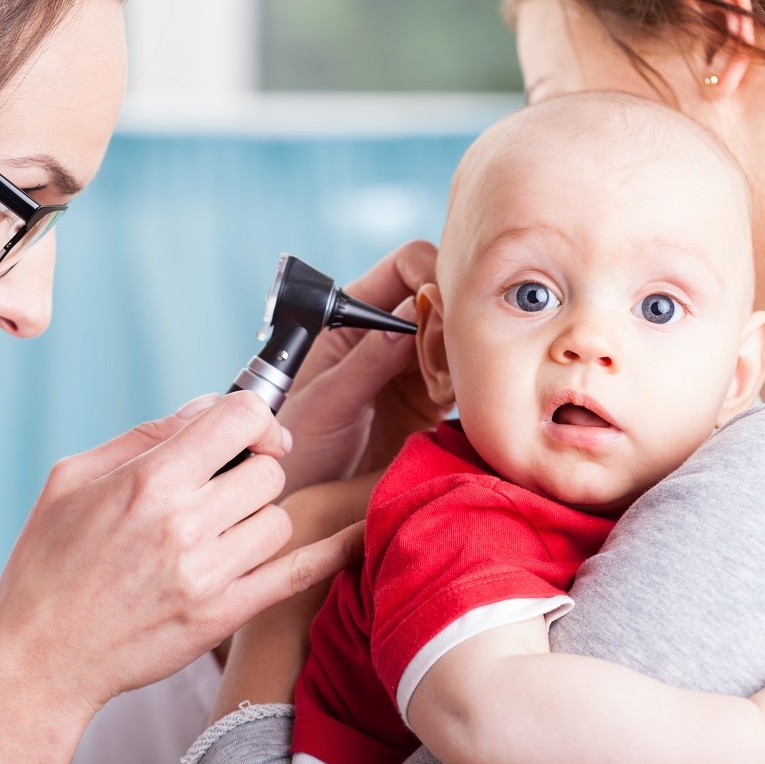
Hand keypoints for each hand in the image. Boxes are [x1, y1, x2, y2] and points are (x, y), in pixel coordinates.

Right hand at [0, 391, 363, 720]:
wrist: (39, 658)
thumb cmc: (48, 564)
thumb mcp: (73, 478)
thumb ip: (146, 435)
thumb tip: (207, 407)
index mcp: (149, 481)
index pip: (240, 417)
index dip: (250, 416)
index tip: (243, 430)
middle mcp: (185, 524)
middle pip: (268, 470)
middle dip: (253, 469)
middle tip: (226, 485)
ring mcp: (210, 574)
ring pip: (280, 518)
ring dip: (260, 516)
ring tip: (225, 528)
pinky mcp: (225, 616)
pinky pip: (300, 572)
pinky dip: (331, 550)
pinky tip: (351, 532)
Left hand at [277, 241, 448, 494]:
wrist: (298, 497)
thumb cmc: (294, 446)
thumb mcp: (327, 401)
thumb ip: (369, 359)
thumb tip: (413, 310)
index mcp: (349, 315)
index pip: (404, 266)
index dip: (430, 275)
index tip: (444, 307)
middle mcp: (383, 332)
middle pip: (439, 296)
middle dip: (455, 315)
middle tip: (455, 352)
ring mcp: (409, 365)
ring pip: (457, 336)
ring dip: (463, 353)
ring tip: (451, 384)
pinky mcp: (428, 399)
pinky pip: (463, 377)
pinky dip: (470, 384)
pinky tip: (459, 402)